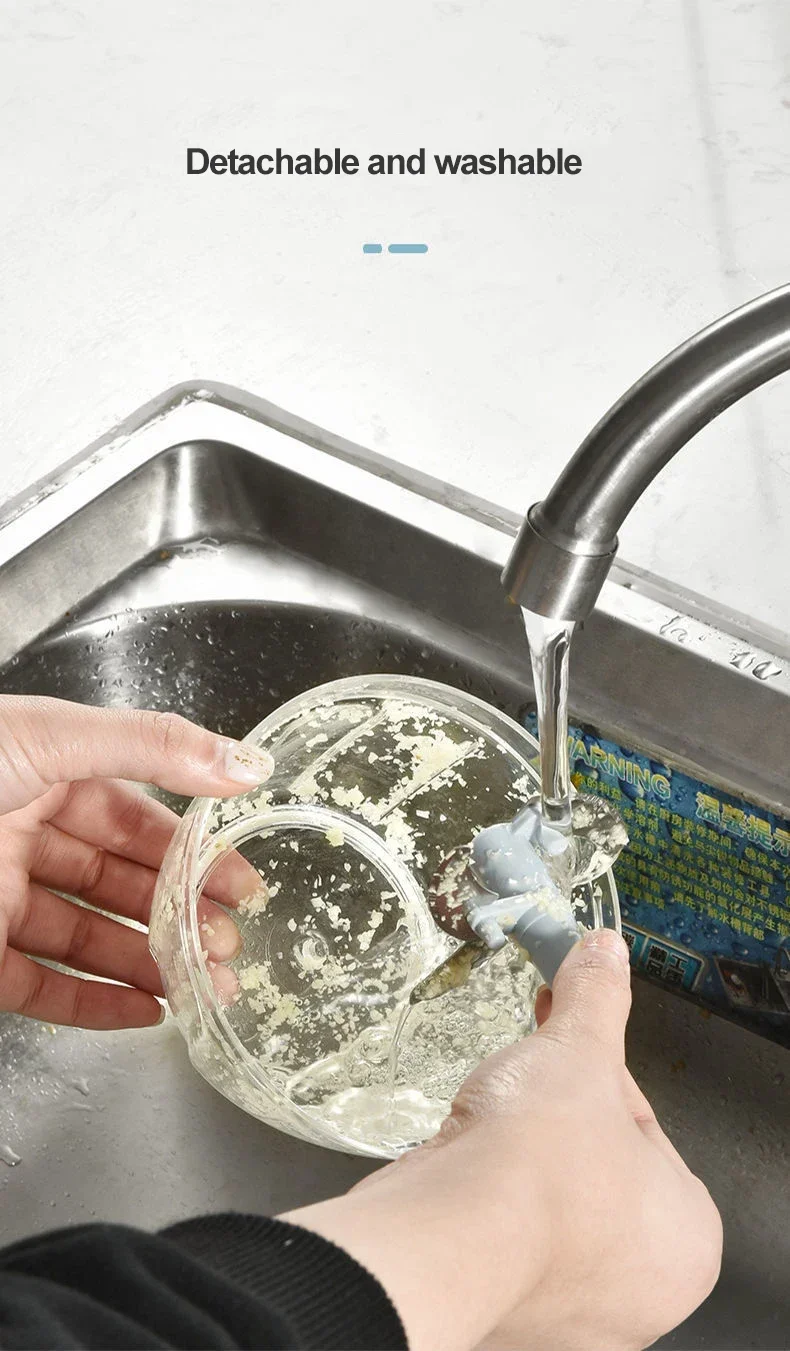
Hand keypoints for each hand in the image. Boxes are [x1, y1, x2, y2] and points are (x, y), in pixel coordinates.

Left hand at [0, 695, 272, 1029]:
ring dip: (150, 965)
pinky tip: (145, 1012)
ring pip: (89, 938)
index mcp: (46, 771)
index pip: (138, 816)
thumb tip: (244, 761)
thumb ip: (154, 747)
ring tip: (205, 989)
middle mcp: (24, 833)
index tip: (241, 881)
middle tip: (229, 947)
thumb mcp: (55, 735)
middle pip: (119, 881)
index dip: (194, 850)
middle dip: (179, 915)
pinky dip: (94, 1003)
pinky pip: (42, 986)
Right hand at [283, 929, 721, 1350]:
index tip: (566, 1042)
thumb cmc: (536, 1165)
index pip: (642, 1127)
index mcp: (685, 1235)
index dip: (595, 1071)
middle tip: (527, 1075)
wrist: (446, 1239)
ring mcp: (568, 1312)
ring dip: (517, 1157)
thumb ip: (596, 999)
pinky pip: (500, 1236)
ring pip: (544, 1204)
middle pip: (594, 1167)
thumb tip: (605, 954)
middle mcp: (639, 1291)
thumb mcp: (577, 1051)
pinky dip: (484, 1197)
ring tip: (490, 1118)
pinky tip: (464, 1163)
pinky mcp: (503, 1312)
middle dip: (556, 1116)